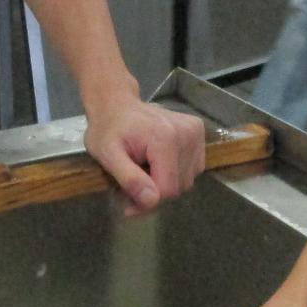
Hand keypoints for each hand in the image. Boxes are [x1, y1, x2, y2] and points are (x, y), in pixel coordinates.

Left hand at [82, 95, 205, 215]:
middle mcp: (187, 133)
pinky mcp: (199, 132)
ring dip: (166, 183)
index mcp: (165, 138)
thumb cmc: (107, 130)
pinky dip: (177, 172)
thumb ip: (129, 178)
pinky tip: (159, 161)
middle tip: (134, 184)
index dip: (146, 202)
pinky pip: (194, 168)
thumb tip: (151, 200)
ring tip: (145, 169)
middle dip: (155, 192)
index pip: (167, 189)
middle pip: (178, 187)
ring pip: (187, 180)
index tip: (127, 202)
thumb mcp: (107, 155)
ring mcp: (196, 131)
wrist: (117, 104)